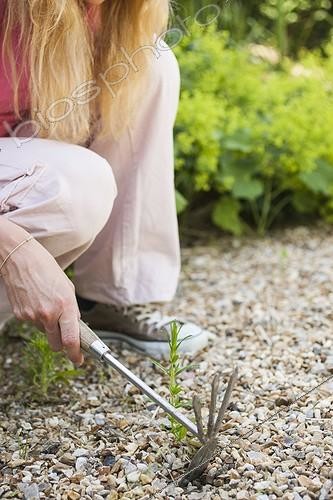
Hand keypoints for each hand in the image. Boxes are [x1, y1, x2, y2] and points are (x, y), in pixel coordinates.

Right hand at [1, 236, 82, 364]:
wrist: (21, 259)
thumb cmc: (46, 269)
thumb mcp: (67, 288)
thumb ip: (72, 309)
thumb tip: (75, 325)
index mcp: (65, 305)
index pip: (71, 339)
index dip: (76, 354)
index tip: (79, 359)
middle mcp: (48, 314)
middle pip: (57, 344)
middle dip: (62, 344)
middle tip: (65, 336)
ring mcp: (32, 316)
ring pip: (44, 333)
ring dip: (48, 326)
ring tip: (47, 304)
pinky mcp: (20, 315)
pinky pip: (33, 324)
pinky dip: (37, 318)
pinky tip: (36, 302)